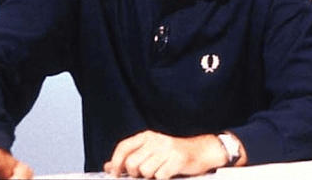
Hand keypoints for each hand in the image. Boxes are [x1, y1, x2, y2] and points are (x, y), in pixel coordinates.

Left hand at [104, 131, 234, 178]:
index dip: (116, 162)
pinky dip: (162, 179)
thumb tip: (109, 166)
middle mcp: (156, 140)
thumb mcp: (151, 151)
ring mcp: (167, 150)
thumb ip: (131, 157)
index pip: (123, 147)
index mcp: (147, 136)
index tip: (114, 173)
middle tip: (145, 173)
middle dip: (136, 174)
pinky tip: (168, 174)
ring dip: (151, 177)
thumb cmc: (174, 153)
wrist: (202, 151)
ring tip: (159, 171)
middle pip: (132, 163)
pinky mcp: (177, 160)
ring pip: (145, 172)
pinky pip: (159, 177)